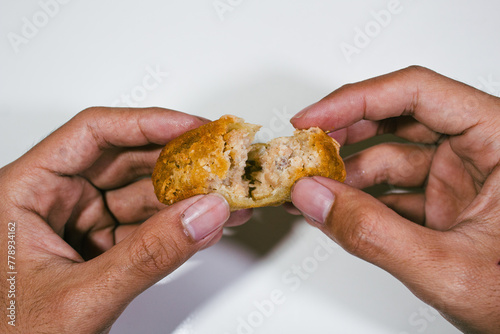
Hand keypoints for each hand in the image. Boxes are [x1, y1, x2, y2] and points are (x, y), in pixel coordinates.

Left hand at [0, 107, 251, 332]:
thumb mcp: (82, 296)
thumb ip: (149, 255)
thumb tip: (204, 215)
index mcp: (26, 191)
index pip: (93, 134)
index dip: (148, 123)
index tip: (194, 128)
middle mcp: (53, 199)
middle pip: (125, 160)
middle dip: (179, 162)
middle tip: (221, 162)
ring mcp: (78, 223)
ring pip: (141, 194)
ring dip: (186, 196)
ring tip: (225, 196)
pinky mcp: (98, 247)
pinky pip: (145, 226)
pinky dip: (178, 225)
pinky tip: (207, 223)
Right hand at [290, 66, 499, 332]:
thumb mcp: (450, 267)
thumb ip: (375, 234)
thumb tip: (315, 198)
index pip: (418, 93)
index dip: (356, 100)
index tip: (313, 119)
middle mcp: (480, 151)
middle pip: (399, 118)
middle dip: (346, 134)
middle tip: (306, 149)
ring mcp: (461, 178)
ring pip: (391, 157)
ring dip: (347, 173)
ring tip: (311, 188)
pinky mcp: (446, 203)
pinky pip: (393, 190)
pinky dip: (360, 200)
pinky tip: (334, 209)